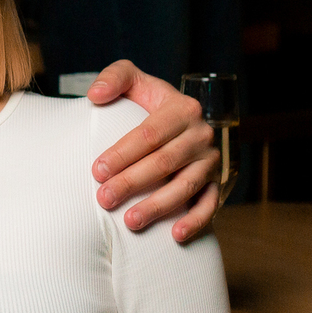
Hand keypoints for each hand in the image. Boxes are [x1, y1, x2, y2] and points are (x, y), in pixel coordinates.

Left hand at [86, 61, 220, 242]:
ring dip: (158, 206)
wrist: (178, 121)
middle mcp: (201, 134)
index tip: (97, 170)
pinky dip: (195, 220)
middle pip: (164, 162)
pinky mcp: (216, 182)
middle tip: (104, 199)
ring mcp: (210, 160)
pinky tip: (174, 235)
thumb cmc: (147, 103)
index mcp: (182, 108)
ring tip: (130, 221)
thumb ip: (115, 78)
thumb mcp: (133, 81)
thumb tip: (95, 95)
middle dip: (132, 183)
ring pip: (185, 186)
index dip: (122, 153)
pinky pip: (209, 204)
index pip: (150, 134)